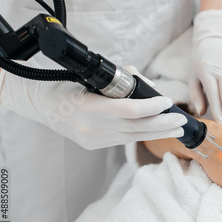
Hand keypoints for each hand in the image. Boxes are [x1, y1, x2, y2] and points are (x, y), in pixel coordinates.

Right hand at [0, 63, 187, 149]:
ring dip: (158, 133)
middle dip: (162, 124)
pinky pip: (124, 140)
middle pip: (135, 128)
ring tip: (177, 128)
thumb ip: (119, 81)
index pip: (128, 111)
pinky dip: (143, 135)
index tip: (168, 101)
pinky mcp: (94, 145)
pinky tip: (158, 132)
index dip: (151, 107)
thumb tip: (147, 84)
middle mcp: (90, 127)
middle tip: (181, 120)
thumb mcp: (90, 77)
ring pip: (132, 137)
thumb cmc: (66, 84)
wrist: (41, 105)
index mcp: (87, 107)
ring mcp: (91, 140)